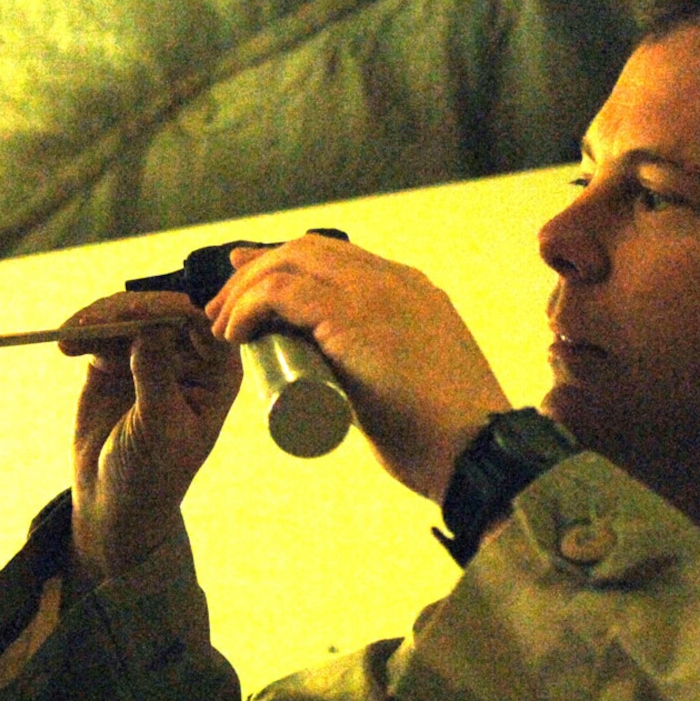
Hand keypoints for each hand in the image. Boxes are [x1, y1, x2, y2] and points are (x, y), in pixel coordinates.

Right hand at [60, 291, 241, 589]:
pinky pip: (101, 331)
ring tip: (69, 336)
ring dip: (98, 320)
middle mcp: (189, 356)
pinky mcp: (116, 359)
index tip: (136, 314)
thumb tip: (150, 325)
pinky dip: (83, 332)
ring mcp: (151, 354)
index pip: (203, 323)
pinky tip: (66, 343)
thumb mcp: (158, 428)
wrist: (114, 501)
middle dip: (126, 311)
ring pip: (128, 315)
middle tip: (92, 322)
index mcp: (218, 372)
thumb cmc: (152, 473)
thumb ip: (155, 376)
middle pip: (162, 310)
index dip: (171, 310)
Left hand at [205, 234, 510, 501]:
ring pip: (290, 262)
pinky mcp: (355, 316)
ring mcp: (376, 293)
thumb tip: (340, 384)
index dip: (284, 264)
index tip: (248, 283)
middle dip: (257, 271)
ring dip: (246, 289)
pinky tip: (234, 330)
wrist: (477, 450)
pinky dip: (250, 304)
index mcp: (411, 290)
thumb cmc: (443, 436)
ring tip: (223, 327)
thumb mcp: (406, 385)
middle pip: (306, 250)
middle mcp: (393, 280)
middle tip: (224, 309)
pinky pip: (282, 292)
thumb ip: (381, 374)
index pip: (333, 257)